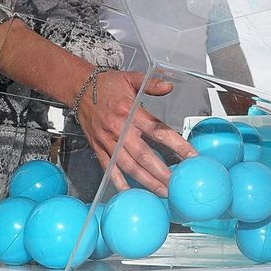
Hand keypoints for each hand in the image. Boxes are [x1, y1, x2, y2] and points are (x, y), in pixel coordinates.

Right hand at [75, 70, 196, 195]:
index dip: (176, 144)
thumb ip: (151, 84)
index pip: (158, 130)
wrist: (79, 88)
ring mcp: (107, 140)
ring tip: (161, 191)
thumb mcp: (131, 78)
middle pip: (143, 155)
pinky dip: (118, 181)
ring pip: (128, 166)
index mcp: (130, 111)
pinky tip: (130, 192)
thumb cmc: (107, 84)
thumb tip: (169, 86)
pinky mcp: (97, 147)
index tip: (191, 156)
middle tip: (177, 184)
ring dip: (145, 181)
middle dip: (161, 172)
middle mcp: (119, 129)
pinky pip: (108, 168)